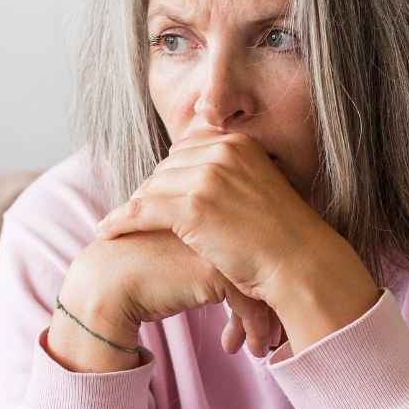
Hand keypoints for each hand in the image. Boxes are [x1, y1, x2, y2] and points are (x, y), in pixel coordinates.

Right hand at [49, 231, 279, 372]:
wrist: (108, 281)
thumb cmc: (139, 270)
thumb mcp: (180, 252)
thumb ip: (208, 253)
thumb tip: (242, 282)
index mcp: (212, 212)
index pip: (253, 244)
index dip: (262, 279)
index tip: (265, 308)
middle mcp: (219, 221)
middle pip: (261, 262)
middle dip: (269, 301)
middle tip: (272, 330)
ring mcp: (218, 242)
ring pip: (260, 281)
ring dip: (263, 319)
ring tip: (261, 343)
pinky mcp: (214, 269)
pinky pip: (248, 302)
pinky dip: (252, 328)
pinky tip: (246, 348)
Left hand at [96, 132, 379, 350]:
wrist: (301, 264)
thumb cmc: (284, 239)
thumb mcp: (261, 192)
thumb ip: (233, 179)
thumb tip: (202, 188)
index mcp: (239, 144)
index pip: (186, 150)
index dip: (170, 174)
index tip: (158, 194)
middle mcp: (222, 152)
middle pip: (166, 168)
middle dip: (151, 191)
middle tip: (135, 214)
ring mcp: (207, 178)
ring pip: (152, 188)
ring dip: (134, 208)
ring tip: (117, 224)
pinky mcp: (192, 207)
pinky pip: (142, 210)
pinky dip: (121, 221)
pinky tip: (107, 232)